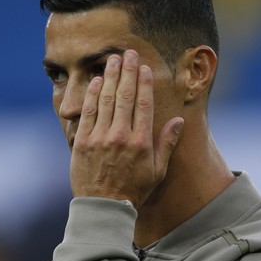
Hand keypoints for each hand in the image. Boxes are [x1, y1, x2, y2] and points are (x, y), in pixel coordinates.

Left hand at [70, 50, 183, 207]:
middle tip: (128, 53)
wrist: (104, 207)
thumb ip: (167, 144)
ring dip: (109, 76)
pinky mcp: (82, 142)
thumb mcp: (157, 170)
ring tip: (112, 60)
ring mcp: (99, 138)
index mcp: (141, 142)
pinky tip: (96, 81)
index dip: (143, 82)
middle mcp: (120, 136)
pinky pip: (88, 112)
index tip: (144, 68)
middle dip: (126, 71)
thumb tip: (178, 122)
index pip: (143, 104)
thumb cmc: (133, 190)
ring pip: (105, 99)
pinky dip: (92, 94)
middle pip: (124, 95)